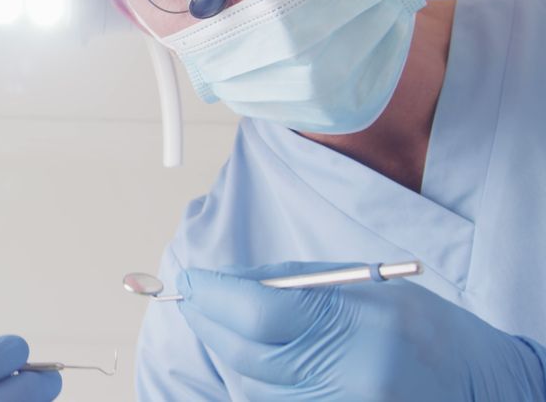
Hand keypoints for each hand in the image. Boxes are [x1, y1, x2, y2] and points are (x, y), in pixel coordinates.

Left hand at [176, 262, 545, 400]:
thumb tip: (223, 283)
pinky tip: (257, 360)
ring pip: (252, 388)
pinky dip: (254, 384)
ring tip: (230, 326)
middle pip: (247, 354)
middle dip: (210, 322)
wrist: (477, 383)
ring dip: (230, 354)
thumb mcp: (358, 284)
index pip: (259, 312)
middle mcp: (350, 377)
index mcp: (359, 325)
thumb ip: (287, 282)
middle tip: (194, 300)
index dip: (214, 295)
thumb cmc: (416, 325)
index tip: (192, 281)